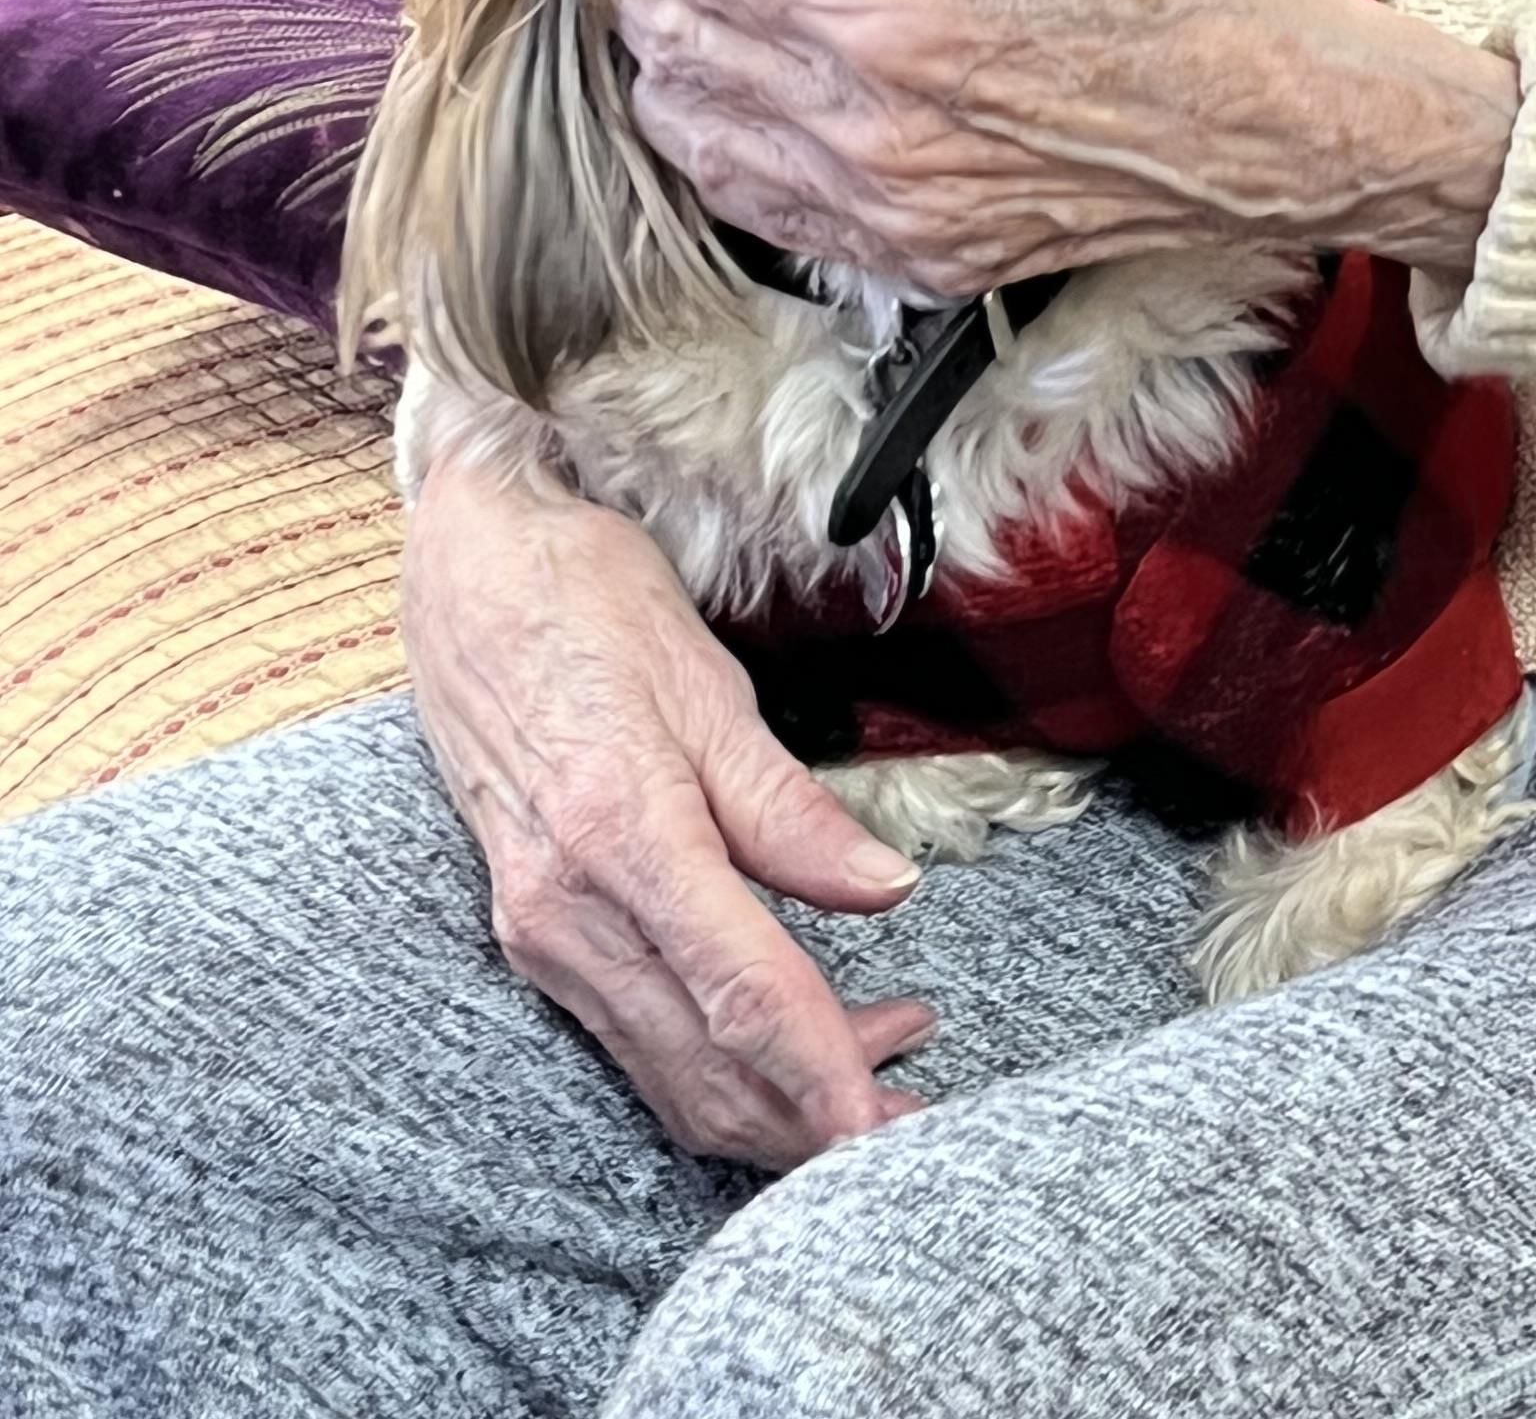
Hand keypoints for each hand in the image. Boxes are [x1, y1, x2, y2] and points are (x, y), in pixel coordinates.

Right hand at [402, 445, 934, 1167]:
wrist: (461, 574)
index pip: (738, 990)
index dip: (819, 1067)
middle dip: (810, 1114)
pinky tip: (784, 1025)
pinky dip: (714, 1057)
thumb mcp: (706, 686)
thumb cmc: (585, 604)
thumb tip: (887, 890)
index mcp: (620, 836)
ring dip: (771, 1094)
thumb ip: (789, 807)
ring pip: (667, 1067)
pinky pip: (633, 1033)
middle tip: (913, 1111)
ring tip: (881, 1061)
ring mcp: (541, 931)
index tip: (884, 1122)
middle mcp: (566, 910)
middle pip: (702, 1064)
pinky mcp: (535, 930)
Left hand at [612, 0, 1517, 295]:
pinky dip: (723, 168)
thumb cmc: (1191, 3)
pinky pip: (776, 222)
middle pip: (696, 60)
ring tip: (661, 29)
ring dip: (667, 85)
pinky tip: (721, 128)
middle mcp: (875, 132)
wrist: (1290, 133)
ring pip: (711, 152)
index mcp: (898, 25)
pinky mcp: (924, 262)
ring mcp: (895, 213)